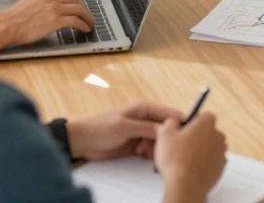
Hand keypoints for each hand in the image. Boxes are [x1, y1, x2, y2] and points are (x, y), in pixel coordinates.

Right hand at [0, 0, 93, 44]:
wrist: (6, 25)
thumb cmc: (14, 19)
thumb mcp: (30, 3)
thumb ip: (42, 3)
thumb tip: (52, 10)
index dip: (78, 3)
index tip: (82, 10)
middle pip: (77, 0)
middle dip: (86, 10)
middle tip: (89, 17)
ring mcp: (54, 8)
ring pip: (79, 10)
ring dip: (88, 18)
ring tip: (90, 25)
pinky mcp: (55, 20)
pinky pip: (76, 21)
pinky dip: (83, 25)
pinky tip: (85, 29)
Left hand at [67, 101, 182, 160]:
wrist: (83, 142)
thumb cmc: (101, 128)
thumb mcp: (125, 127)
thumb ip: (147, 128)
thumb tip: (168, 129)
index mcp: (145, 108)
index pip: (170, 114)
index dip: (178, 124)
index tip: (180, 137)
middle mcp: (147, 119)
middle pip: (167, 129)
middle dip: (166, 139)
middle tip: (154, 147)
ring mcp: (143, 132)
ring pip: (161, 141)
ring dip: (157, 148)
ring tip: (142, 151)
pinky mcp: (138, 144)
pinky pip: (152, 149)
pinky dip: (150, 153)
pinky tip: (141, 154)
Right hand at [155, 113, 226, 202]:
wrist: (186, 185)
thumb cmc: (176, 159)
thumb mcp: (165, 133)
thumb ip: (171, 122)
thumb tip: (174, 121)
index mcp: (206, 124)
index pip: (205, 115)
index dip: (194, 120)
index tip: (185, 127)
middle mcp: (218, 136)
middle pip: (209, 131)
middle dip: (198, 136)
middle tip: (182, 144)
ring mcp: (221, 153)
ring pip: (211, 147)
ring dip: (201, 150)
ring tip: (185, 158)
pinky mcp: (220, 168)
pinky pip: (213, 161)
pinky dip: (205, 162)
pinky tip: (192, 167)